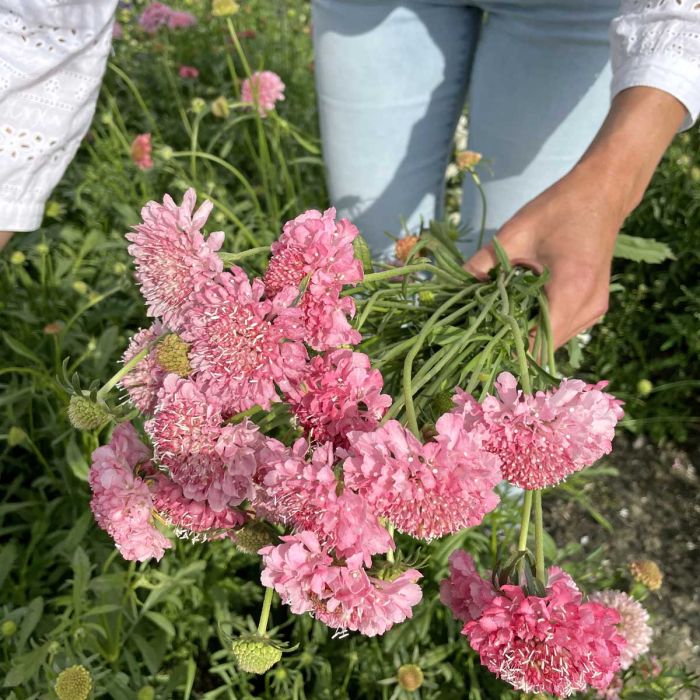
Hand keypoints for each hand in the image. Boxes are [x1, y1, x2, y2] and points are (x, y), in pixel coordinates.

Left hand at [465, 86, 686, 348]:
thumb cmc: (560, 209)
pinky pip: (563, 328)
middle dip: (512, 344)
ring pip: (554, 342)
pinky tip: (519, 314)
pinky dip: (540, 326)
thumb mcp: (514, 235)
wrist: (604, 192)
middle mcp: (588, 308)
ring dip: (527, 337)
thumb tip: (452, 290)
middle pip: (545, 348)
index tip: (479, 347)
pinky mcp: (594, 306)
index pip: (537, 343)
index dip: (507, 349)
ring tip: (496, 326)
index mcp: (571, 290)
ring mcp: (595, 310)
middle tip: (480, 337)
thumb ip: (482, 265)